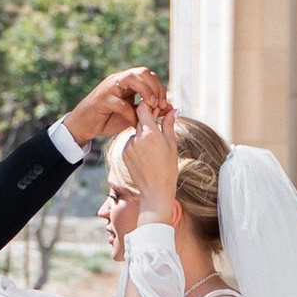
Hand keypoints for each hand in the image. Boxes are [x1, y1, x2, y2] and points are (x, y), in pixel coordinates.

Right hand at [64, 65, 162, 147]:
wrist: (82, 125)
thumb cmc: (108, 118)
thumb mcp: (132, 114)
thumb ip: (148, 110)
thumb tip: (170, 108)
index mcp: (126, 82)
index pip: (148, 75)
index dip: (160, 87)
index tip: (165, 105)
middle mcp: (118, 80)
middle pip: (142, 72)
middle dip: (155, 87)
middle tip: (160, 104)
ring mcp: (109, 88)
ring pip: (131, 79)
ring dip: (146, 91)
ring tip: (151, 106)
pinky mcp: (101, 100)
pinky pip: (121, 103)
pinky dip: (131, 114)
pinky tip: (135, 124)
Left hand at [123, 89, 179, 213]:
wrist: (155, 190)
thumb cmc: (168, 168)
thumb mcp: (171, 145)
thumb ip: (169, 125)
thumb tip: (172, 110)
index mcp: (150, 133)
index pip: (143, 108)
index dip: (148, 106)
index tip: (155, 108)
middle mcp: (136, 138)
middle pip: (139, 120)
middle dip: (148, 121)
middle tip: (158, 125)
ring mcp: (128, 146)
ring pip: (135, 132)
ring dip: (143, 135)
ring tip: (154, 149)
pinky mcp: (123, 154)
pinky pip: (131, 143)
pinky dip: (137, 145)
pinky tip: (146, 156)